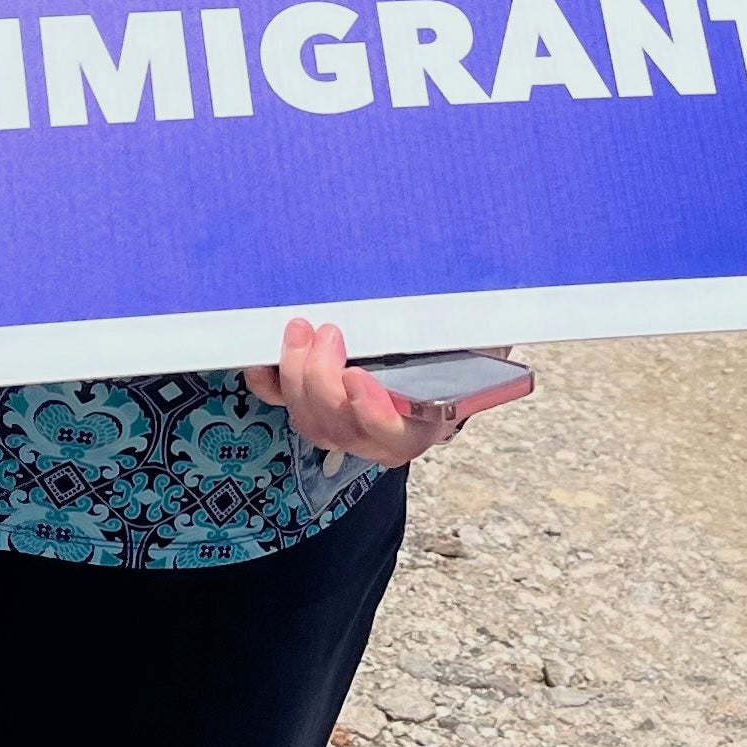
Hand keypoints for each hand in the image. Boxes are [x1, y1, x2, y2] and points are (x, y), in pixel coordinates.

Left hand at [244, 320, 471, 470]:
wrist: (434, 353)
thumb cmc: (453, 347)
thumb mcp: (470, 341)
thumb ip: (468, 336)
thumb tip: (486, 310)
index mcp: (422, 423)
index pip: (392, 433)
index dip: (371, 413)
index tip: (357, 376)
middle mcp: (378, 436)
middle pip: (339, 426)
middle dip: (322, 380)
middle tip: (328, 333)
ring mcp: (342, 426)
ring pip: (309, 419)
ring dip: (296, 375)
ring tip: (300, 330)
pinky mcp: (313, 407)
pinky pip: (283, 404)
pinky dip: (268, 382)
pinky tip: (260, 359)